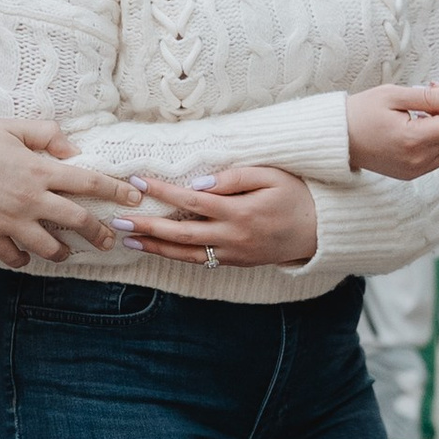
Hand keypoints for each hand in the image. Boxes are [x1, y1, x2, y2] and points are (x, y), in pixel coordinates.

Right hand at [0, 119, 140, 268]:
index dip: (116, 191)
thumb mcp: (15, 127)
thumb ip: (48, 135)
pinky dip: (25, 259)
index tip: (134, 198)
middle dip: (100, 233)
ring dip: (64, 251)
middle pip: (78, 221)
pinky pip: (15, 257)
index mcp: (40, 171)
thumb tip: (73, 150)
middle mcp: (31, 200)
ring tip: (68, 251)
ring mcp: (11, 221)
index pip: (89, 183)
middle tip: (110, 239)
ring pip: (50, 247)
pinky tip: (28, 254)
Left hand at [121, 162, 319, 267]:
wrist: (320, 231)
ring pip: (186, 254)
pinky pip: (200, 260)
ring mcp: (233, 253)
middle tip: (118, 220)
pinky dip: (175, 255)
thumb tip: (199, 182)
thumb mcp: (270, 176)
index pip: (192, 200)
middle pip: (181, 233)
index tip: (139, 182)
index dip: (163, 192)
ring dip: (155, 247)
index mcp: (241, 211)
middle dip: (147, 227)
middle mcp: (233, 236)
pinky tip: (156, 248)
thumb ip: (234, 177)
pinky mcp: (235, 262)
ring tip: (127, 240)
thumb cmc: (295, 195)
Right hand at [347, 84, 438, 178]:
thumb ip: (429, 96)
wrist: (337, 139)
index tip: (434, 90)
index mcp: (413, 139)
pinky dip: (436, 141)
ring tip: (422, 114)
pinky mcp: (412, 174)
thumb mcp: (392, 95)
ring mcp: (415, 170)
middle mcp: (418, 160)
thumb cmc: (361, 112)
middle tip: (428, 100)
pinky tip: (417, 128)